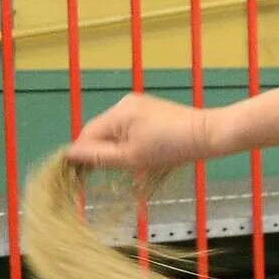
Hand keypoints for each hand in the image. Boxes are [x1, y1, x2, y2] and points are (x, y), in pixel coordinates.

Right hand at [68, 93, 217, 171]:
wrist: (208, 134)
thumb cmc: (172, 148)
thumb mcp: (132, 157)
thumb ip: (99, 156)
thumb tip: (70, 154)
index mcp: (117, 113)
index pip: (87, 134)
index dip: (82, 155)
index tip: (80, 175)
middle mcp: (124, 103)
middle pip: (100, 131)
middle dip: (100, 152)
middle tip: (103, 174)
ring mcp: (138, 104)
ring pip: (115, 130)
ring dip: (115, 147)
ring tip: (126, 165)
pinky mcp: (151, 109)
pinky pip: (129, 127)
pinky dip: (128, 141)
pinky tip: (140, 154)